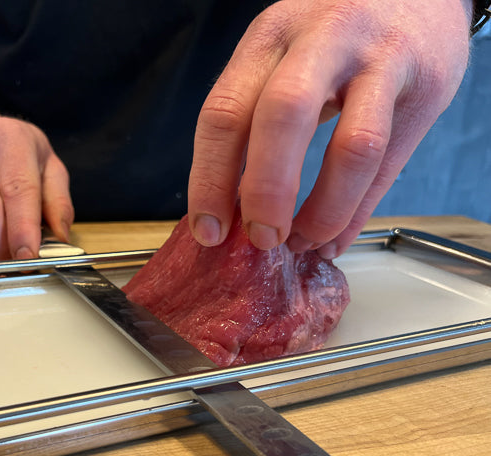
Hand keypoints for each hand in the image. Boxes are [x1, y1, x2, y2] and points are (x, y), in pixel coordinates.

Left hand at [188, 0, 471, 257]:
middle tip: (261, 240)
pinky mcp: (425, 87)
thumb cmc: (334, 34)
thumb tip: (230, 206)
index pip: (225, 110)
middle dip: (267, 192)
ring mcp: (380, 59)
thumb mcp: (284, 55)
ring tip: (304, 242)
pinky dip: (358, 213)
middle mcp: (321, 39)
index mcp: (270, 36)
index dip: (210, 180)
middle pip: (283, 117)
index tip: (209, 231)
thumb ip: (256, 118)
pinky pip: (389, 165)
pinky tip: (335, 237)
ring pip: (353, 147)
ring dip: (323, 211)